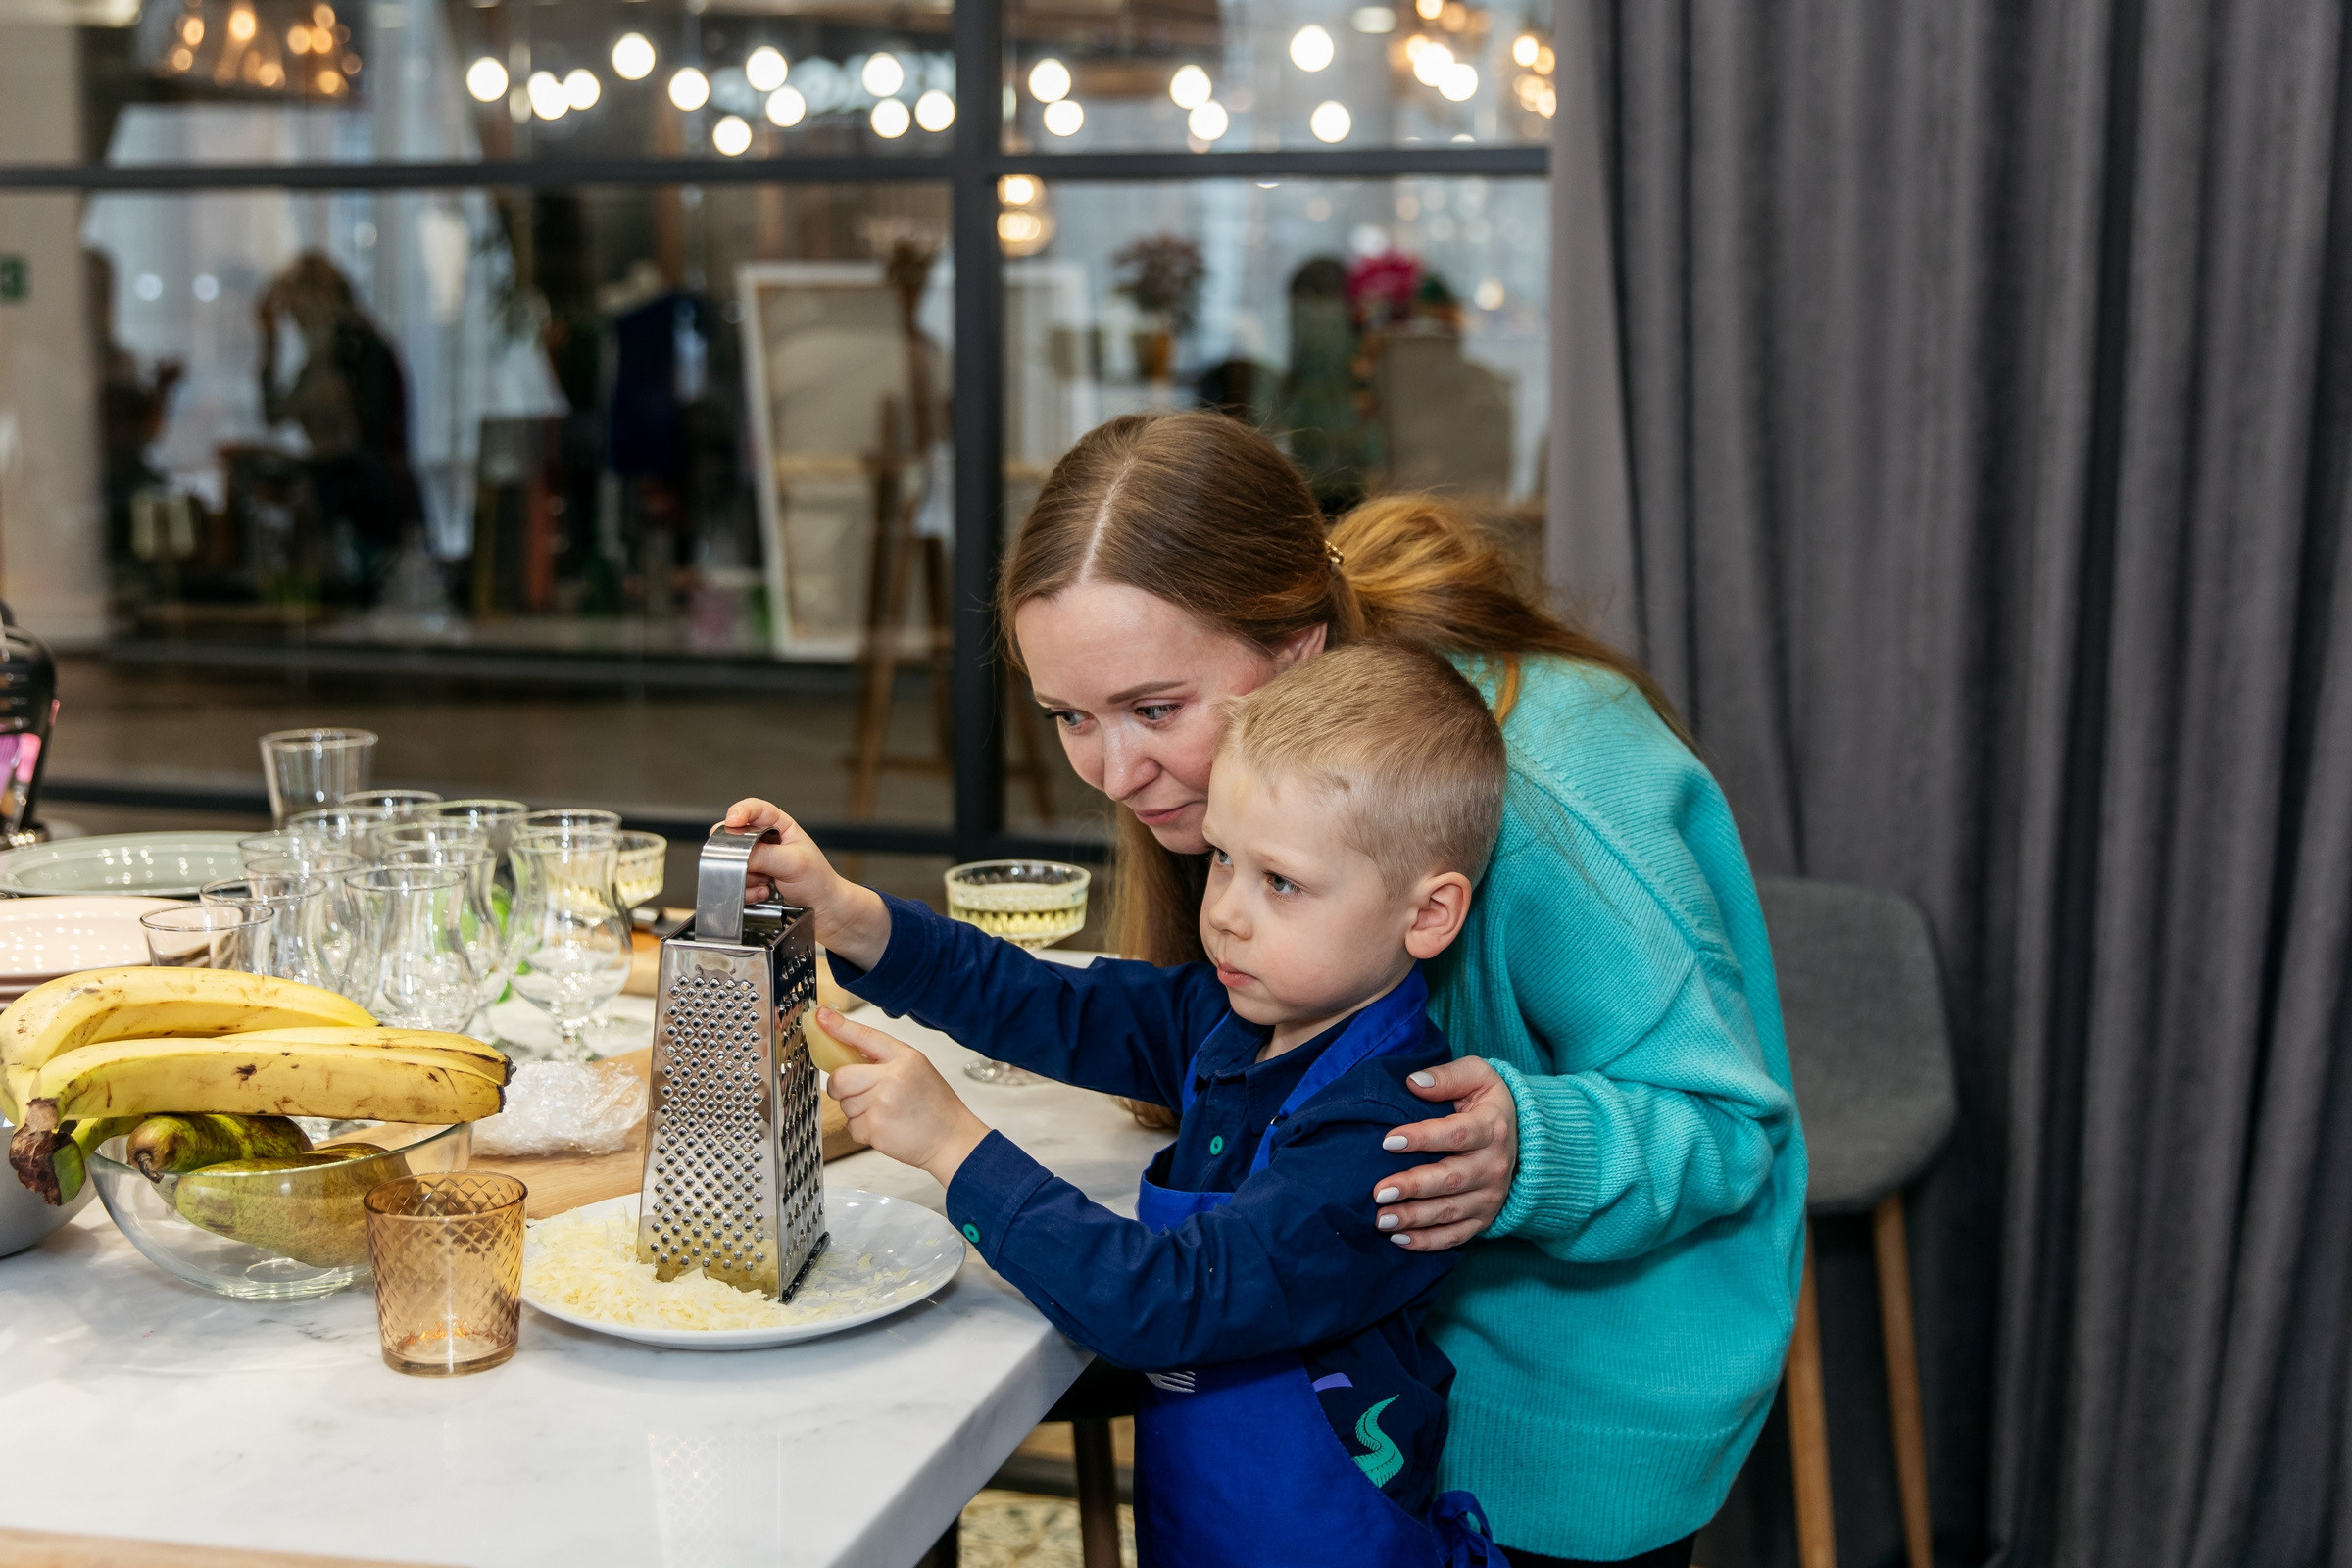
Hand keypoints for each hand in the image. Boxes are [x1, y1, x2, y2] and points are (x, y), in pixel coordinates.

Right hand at [718, 799, 889, 967]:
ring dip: (746, 876)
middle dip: (740, 854)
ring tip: (766, 882)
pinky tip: (763, 893)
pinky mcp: (752, 879)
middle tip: (754, 865)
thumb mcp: (793, 863)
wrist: (823, 910)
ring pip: (732, 862)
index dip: (740, 811)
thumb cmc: (818, 881)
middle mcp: (765, 840)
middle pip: (735, 836)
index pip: (754, 809)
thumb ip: (763, 855)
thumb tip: (735, 854)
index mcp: (779, 825)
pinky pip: (735, 882)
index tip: (732, 822)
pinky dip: (747, 890)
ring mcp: (757, 860)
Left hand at [818, 1008, 990, 1188]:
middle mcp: (893, 1077)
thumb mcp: (917, 1070)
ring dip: (857, 1112)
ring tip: (885, 1113)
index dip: (840, 1027)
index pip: (865, 1037)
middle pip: (840, 1077)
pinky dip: (863, 1130)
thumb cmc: (935, 1107)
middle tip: (860, 1094)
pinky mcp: (875, 1127)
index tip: (822, 1018)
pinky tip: (885, 1127)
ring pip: (844, 1104)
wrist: (951, 1139)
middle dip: (841, 1088)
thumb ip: (885, 1061)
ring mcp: (882, 1103)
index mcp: (905, 1058)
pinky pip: (851, 1126)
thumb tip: (847, 1057)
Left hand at [1371, 1057, 1517, 1249]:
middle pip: (1451, 1179)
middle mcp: (1493, 1166)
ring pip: (1450, 1212)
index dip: (1422, 1138)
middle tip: (1379, 1192)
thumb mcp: (1477, 1076)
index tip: (1388, 1141)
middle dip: (1413, 1187)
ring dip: (1415, 1218)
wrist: (1521, 1136)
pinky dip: (1428, 1242)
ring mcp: (1490, 1196)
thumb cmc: (1486, 1102)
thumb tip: (1414, 1082)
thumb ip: (1447, 1077)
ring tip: (1381, 1220)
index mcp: (1491, 1128)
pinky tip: (1399, 1240)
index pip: (1456, 1134)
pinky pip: (1456, 1236)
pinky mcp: (1483, 1218)